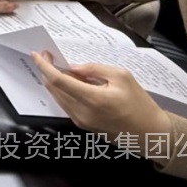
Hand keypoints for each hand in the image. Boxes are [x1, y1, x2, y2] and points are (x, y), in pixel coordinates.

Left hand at [31, 52, 171, 149]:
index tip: (36, 54)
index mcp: (92, 99)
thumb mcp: (121, 76)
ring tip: (63, 68)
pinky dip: (63, 91)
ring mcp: (81, 121)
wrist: (150, 132)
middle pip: (54, 89)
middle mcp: (82, 113)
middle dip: (47, 71)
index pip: (58, 81)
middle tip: (50, 56)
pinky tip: (72, 82)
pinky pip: (65, 104)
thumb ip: (94, 69)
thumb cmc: (139, 102)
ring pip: (57, 97)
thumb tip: (72, 68)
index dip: (44, 66)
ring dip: (55, 81)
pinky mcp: (83, 126)